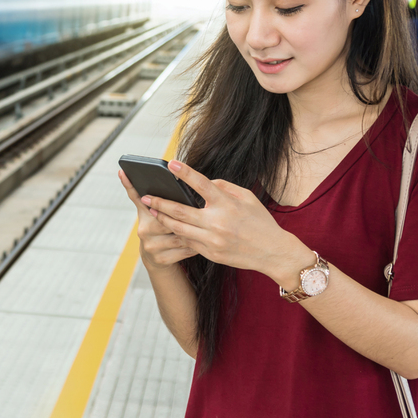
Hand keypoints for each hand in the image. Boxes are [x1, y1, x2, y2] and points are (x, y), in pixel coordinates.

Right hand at [118, 169, 197, 269]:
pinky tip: (201, 242)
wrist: (158, 260)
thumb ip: (164, 201)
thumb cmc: (165, 231)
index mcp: (144, 215)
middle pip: (165, 218)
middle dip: (181, 216)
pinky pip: (184, 250)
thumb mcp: (159, 216)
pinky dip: (194, 245)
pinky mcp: (160, 259)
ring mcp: (151, 245)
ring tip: (204, 228)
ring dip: (193, 231)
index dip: (128, 184)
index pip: (136, 197)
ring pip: (178, 234)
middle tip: (196, 211)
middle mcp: (143, 230)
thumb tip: (176, 181)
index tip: (122, 170)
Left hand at [147, 160, 312, 285]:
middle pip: (180, 210)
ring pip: (179, 228)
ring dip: (162, 219)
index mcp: (227, 204)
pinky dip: (177, 233)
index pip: (202, 184)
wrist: (273, 252)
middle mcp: (217, 222)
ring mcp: (212, 240)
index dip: (185, 173)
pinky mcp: (210, 253)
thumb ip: (223, 187)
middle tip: (144, 195)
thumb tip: (203, 182)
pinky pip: (188, 241)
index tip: (171, 164)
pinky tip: (167, 226)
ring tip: (151, 210)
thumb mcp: (247, 197)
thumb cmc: (260, 221)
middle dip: (160, 202)